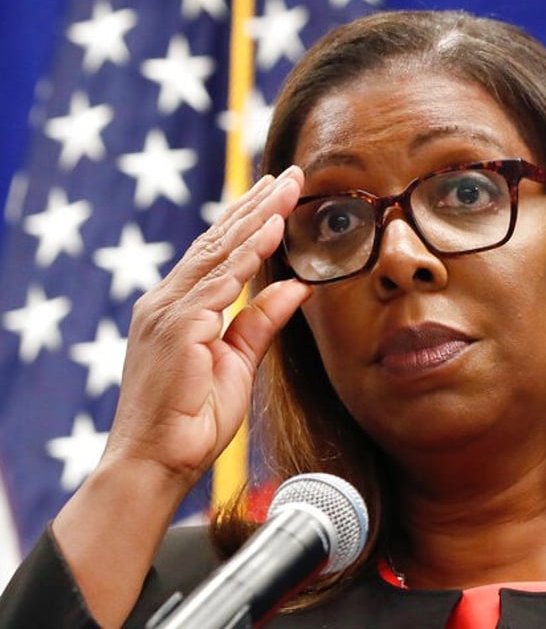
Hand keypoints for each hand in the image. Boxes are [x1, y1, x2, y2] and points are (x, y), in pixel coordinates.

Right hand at [104, 166, 310, 491]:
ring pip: (218, 253)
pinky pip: (218, 284)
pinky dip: (245, 255)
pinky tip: (271, 229)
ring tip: (286, 188)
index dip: (250, 220)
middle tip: (289, 175)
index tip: (279, 195)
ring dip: (257, 218)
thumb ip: (263, 320)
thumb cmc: (192, 418)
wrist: (157, 462)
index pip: (218, 252)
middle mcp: (167, 300)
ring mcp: (167, 311)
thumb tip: (298, 286)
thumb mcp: (239, 361)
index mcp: (179, 307)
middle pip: (218, 241)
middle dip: (257, 205)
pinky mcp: (175, 328)